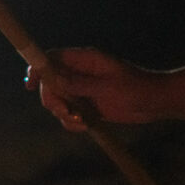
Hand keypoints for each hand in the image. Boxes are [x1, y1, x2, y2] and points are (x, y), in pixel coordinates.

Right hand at [25, 47, 162, 132]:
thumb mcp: (108, 86)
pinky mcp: (86, 106)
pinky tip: (86, 125)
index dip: (37, 69)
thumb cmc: (136, 88)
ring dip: (63, 114)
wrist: (154, 102)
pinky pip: (68, 115)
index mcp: (85, 60)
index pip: (51, 58)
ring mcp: (81, 90)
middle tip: (66, 111)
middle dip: (53, 99)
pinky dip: (72, 122)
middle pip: (49, 83)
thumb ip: (80, 84)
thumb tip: (54, 79)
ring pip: (57, 101)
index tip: (30, 84)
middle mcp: (79, 73)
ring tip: (81, 121)